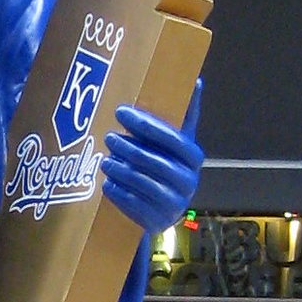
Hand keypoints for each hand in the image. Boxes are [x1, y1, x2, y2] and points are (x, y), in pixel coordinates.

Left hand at [100, 81, 203, 233]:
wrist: (164, 209)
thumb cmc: (166, 166)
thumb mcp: (176, 143)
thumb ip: (184, 116)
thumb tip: (196, 81)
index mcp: (194, 157)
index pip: (170, 137)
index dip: (144, 125)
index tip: (120, 112)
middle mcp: (189, 181)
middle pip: (152, 160)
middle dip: (127, 148)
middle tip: (108, 138)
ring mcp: (174, 204)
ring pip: (140, 182)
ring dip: (119, 169)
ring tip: (104, 160)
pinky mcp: (158, 221)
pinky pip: (133, 204)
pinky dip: (117, 192)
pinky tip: (107, 183)